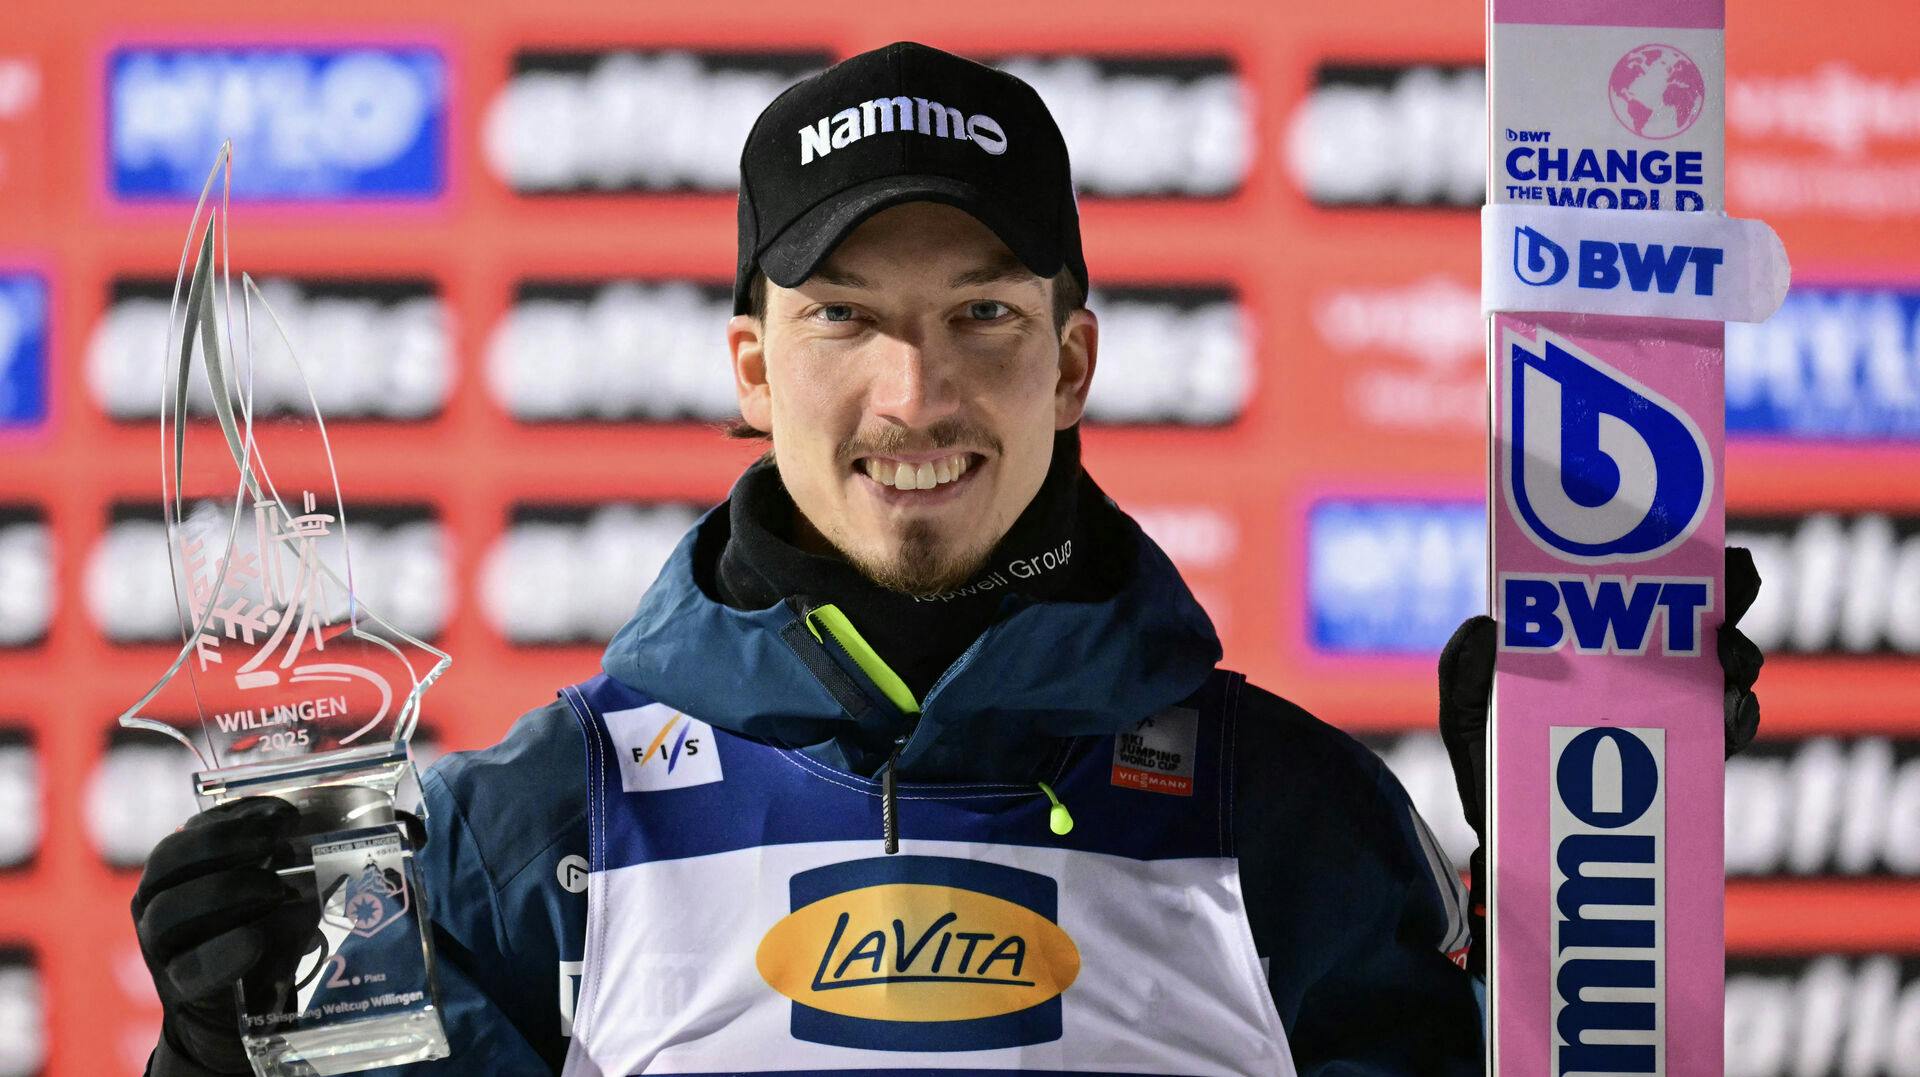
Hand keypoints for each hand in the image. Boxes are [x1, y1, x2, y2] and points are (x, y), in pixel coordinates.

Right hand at [134, 796, 300, 1076]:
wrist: (247, 1010)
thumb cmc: (273, 932)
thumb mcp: (294, 888)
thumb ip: (327, 855)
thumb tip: (407, 828)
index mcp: (187, 867)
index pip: (194, 826)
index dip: (235, 815)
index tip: (285, 813)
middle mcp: (163, 900)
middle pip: (169, 860)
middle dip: (223, 844)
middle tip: (276, 842)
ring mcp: (164, 947)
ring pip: (168, 912)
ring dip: (224, 892)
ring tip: (275, 889)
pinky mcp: (181, 990)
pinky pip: (191, 968)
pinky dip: (224, 952)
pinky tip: (256, 940)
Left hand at [1435, 546, 1764, 977]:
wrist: (1514, 850)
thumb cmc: (1493, 772)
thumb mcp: (1467, 715)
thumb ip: (1466, 671)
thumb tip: (1489, 625)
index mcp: (1596, 653)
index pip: (1642, 598)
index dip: (1682, 569)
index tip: (1704, 553)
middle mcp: (1643, 679)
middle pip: (1703, 624)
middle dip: (1729, 600)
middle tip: (1729, 593)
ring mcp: (1672, 720)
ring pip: (1727, 675)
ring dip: (1737, 658)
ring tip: (1727, 661)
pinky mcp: (1689, 767)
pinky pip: (1727, 736)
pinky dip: (1735, 718)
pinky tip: (1726, 711)